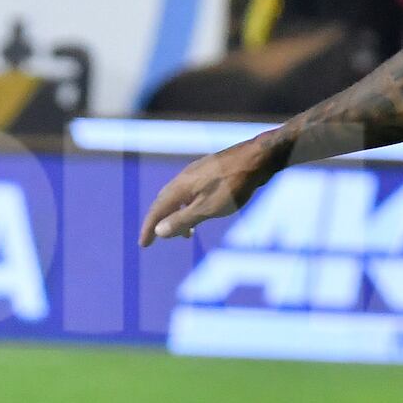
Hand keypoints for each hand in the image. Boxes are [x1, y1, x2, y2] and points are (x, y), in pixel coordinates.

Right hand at [138, 136, 282, 245]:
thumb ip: (183, 220)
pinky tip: (203, 212)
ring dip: (178, 215)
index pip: (156, 210)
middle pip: (164, 202)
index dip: (149, 228)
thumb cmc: (234, 184)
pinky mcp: (212, 171)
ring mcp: (198, 172)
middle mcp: (184, 177)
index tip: (144, 245)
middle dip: (160, 222)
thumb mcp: (208, 208)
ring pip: (180, 196)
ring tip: (187, 234)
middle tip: (159, 239)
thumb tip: (159, 231)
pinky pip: (192, 191)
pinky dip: (190, 206)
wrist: (258, 157)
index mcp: (179, 186)